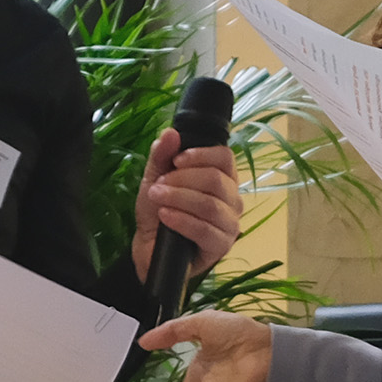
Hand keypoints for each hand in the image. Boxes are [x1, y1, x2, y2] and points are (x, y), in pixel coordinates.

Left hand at [127, 127, 245, 294]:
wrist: (149, 249)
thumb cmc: (159, 212)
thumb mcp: (154, 179)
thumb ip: (161, 156)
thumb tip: (171, 133)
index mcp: (222, 179)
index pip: (225, 157)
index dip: (200, 155)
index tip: (175, 160)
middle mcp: (232, 200)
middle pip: (215, 179)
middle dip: (182, 180)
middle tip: (158, 186)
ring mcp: (230, 225)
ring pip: (210, 205)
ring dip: (179, 198)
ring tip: (158, 199)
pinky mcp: (221, 247)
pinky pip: (206, 230)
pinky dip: (182, 220)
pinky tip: (165, 217)